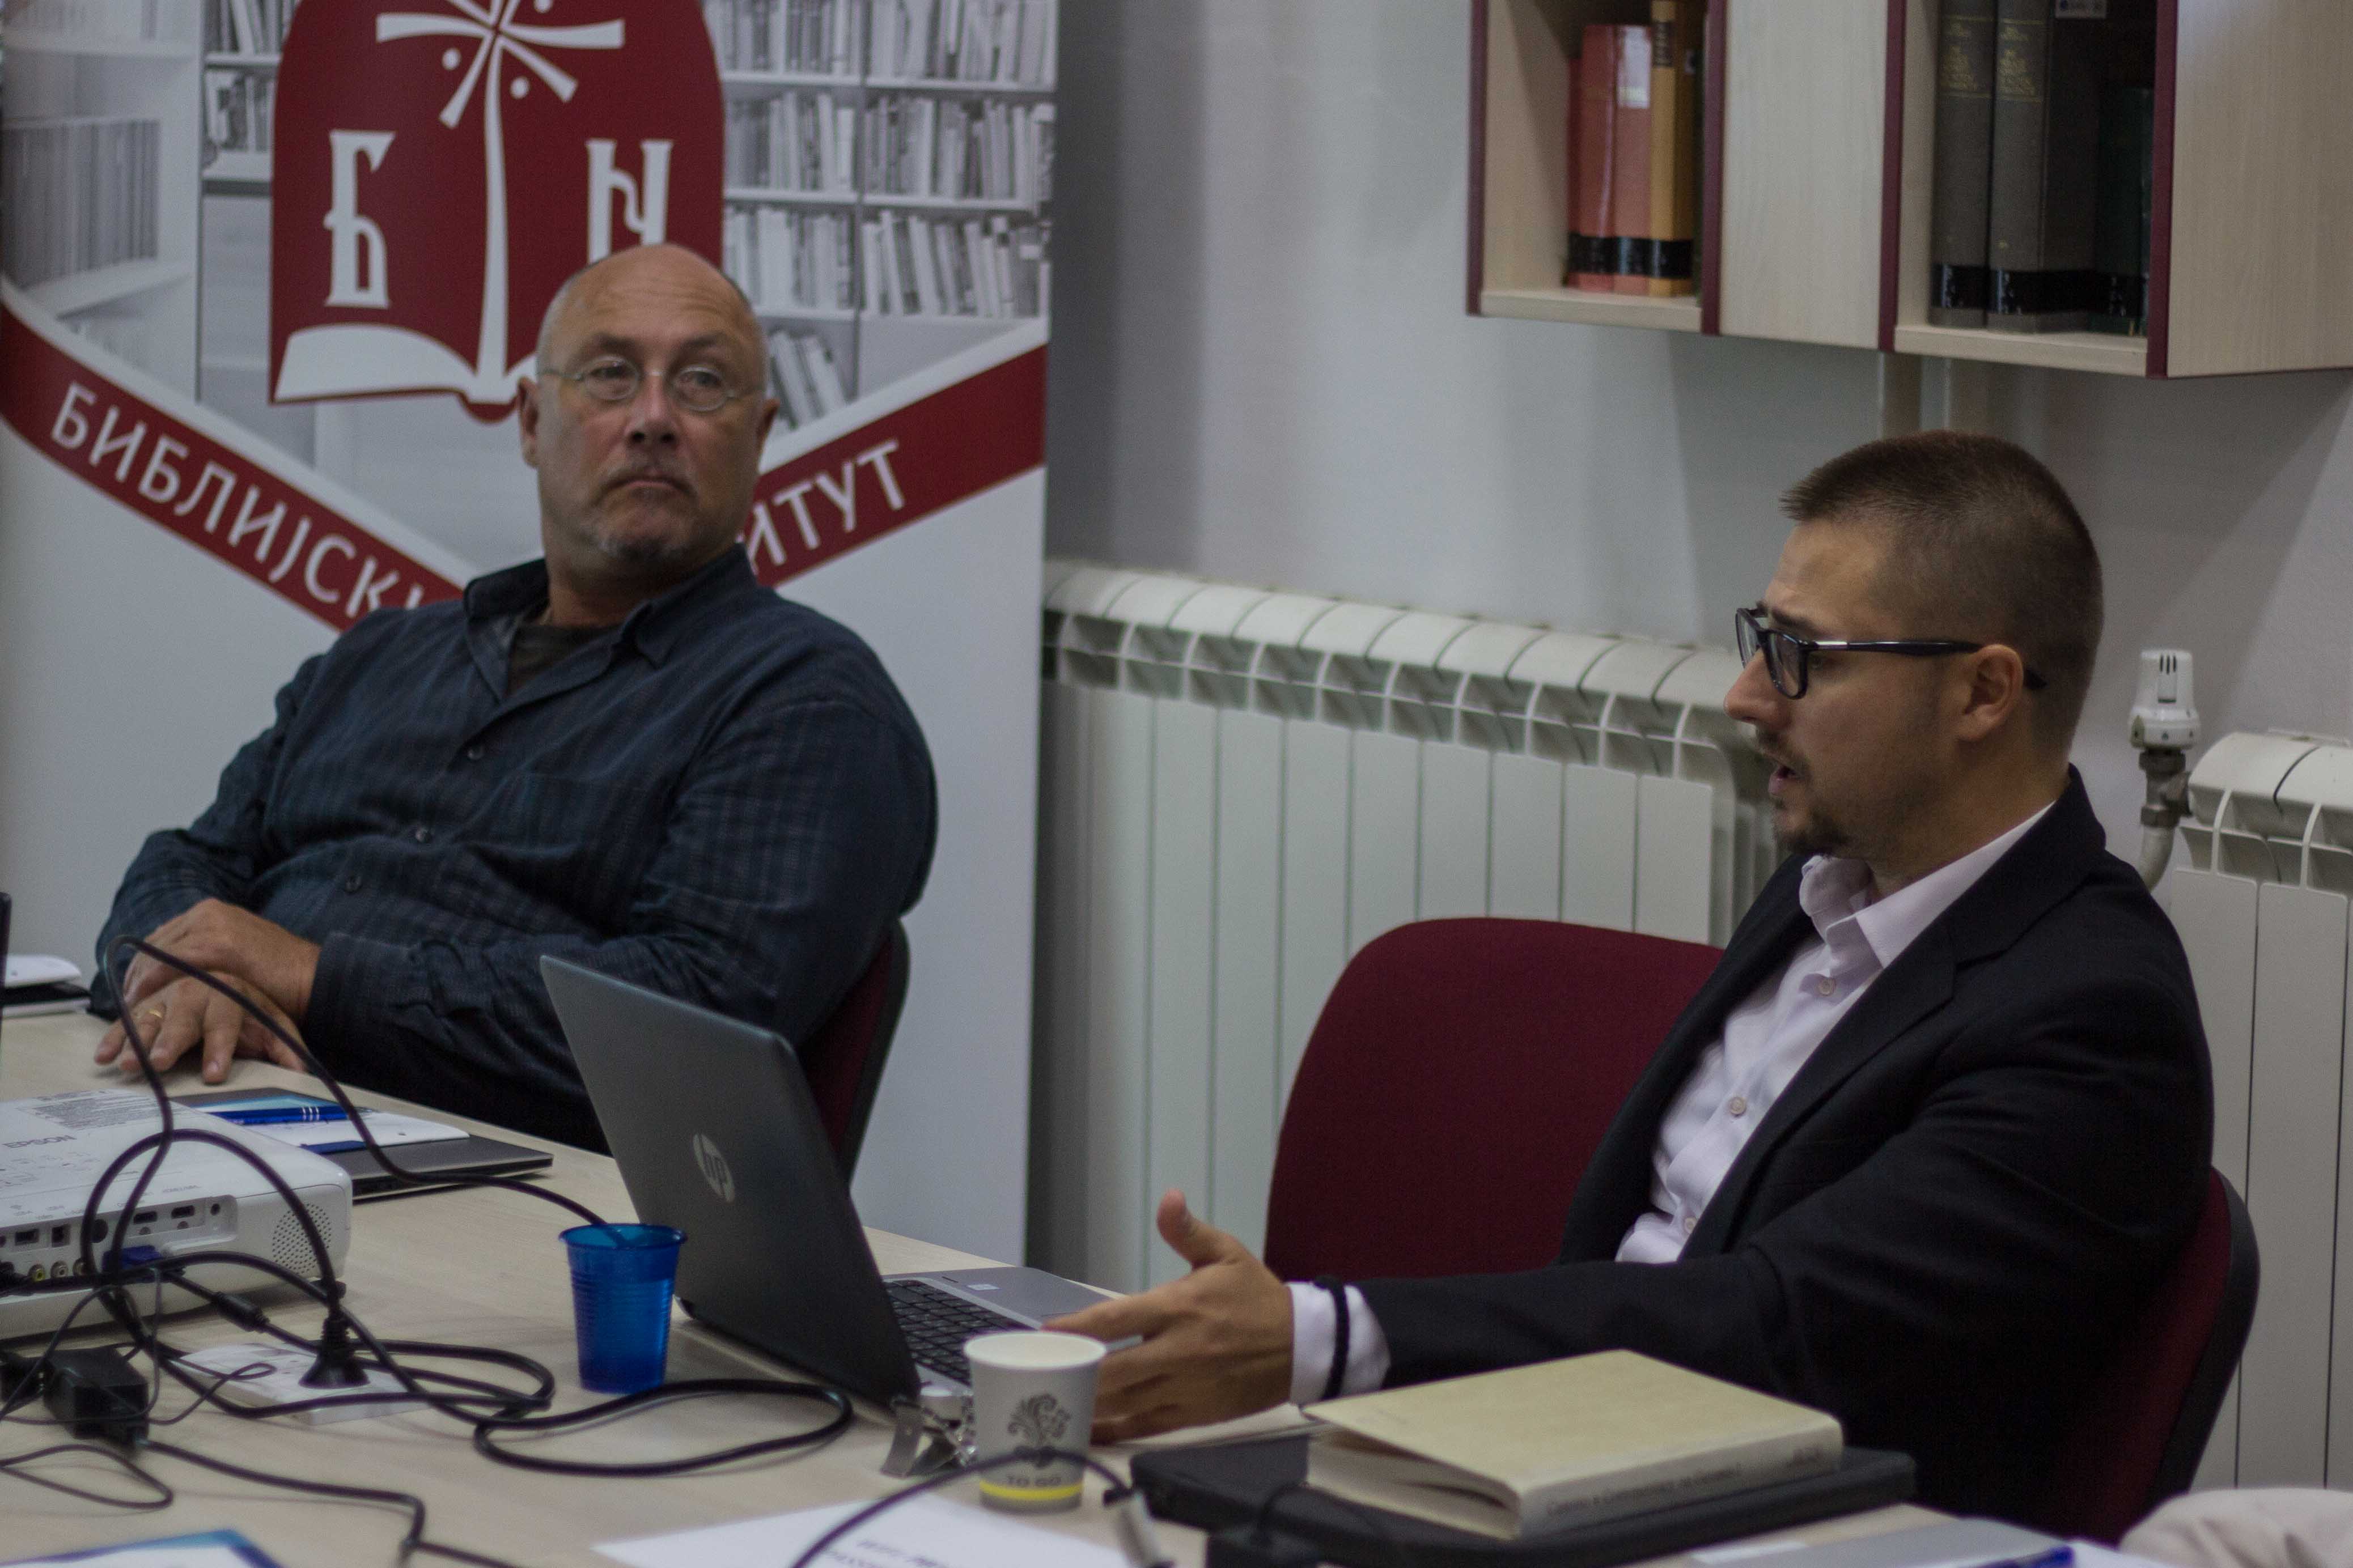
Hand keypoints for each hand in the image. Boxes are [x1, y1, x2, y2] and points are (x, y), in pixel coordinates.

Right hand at [96, 972, 305, 1083]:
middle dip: (170, 1040)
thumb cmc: (250, 1006)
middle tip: (158, 1063)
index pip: (225, 1020)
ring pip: (150, 1014)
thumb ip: (285, 1046)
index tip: (215, 1074)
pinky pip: (127, 1017)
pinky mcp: (147, 999)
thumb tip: (301, 1073)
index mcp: (231, 992)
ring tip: (127, 1064)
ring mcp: (169, 992)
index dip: (220, 1046)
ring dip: (137, 1040)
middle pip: (183, 1016)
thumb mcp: (273, 1021)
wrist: (234, 970)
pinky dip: (115, 1035)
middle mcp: (197, 988)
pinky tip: (103, 1056)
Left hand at [118, 899, 320, 1023]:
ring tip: (129, 1007)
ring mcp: (212, 924)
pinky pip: (170, 961)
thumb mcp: (238, 954)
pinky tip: (141, 1001)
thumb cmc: (279, 976)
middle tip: (126, 1004)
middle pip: (154, 944)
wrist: (314, 977)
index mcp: (212, 912)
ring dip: (139, 980)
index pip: (162, 938)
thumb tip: (177, 970)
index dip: (142, 966)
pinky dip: (152, 981)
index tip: (132, 991)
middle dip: (136, 975)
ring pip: (157, 952)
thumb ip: (209, 953)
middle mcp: (207, 912)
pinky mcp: (216, 943)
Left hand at [1046, 1189, 1294, 1442]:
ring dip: (1088, 1402)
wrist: (1303, 1345)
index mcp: (1179, 1308)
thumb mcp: (1226, 1254)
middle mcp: (1178, 1351)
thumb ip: (1188, 1231)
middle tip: (1041, 1370)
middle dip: (1074, 1371)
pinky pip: (1147, 1424)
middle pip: (1113, 1369)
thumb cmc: (1257, 1297)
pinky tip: (1090, 1430)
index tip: (1045, 1331)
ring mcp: (1186, 1386)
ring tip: (1053, 1400)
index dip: (1076, 1327)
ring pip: (1126, 1401)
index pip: (1116, 1319)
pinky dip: (1116, 1429)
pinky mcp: (1195, 1413)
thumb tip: (1169, 1197)